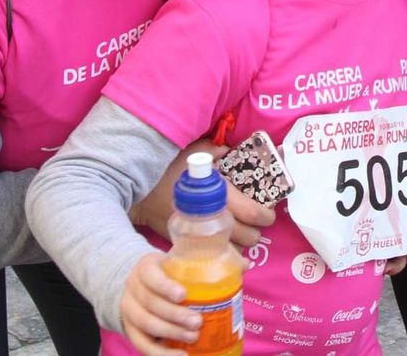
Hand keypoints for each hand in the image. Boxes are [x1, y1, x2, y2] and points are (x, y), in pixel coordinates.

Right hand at [119, 252, 201, 355]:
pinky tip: (182, 355)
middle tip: (197, 322)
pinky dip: (161, 353)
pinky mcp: (130, 330)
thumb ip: (207, 263)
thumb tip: (245, 264)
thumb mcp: (180, 262)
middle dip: (175, 315)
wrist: (141, 285)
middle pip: (150, 303)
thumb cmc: (168, 273)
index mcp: (146, 268)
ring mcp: (129, 310)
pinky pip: (142, 344)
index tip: (183, 295)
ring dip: (171, 332)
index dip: (165, 286)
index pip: (151, 275)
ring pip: (146, 324)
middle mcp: (133, 288)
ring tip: (193, 337)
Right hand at [130, 141, 274, 246]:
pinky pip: (212, 256)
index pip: (251, 212)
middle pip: (247, 237)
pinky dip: (223, 254)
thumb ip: (213, 151)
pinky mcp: (188, 245)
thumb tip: (230, 150)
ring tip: (242, 235)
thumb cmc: (165, 171)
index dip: (265, 215)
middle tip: (257, 225)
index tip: (269, 214)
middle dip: (256, 232)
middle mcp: (212, 219)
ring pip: (232, 251)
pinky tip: (223, 246)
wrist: (137, 193)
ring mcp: (200, 236)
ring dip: (241, 246)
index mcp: (219, 196)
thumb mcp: (189, 154)